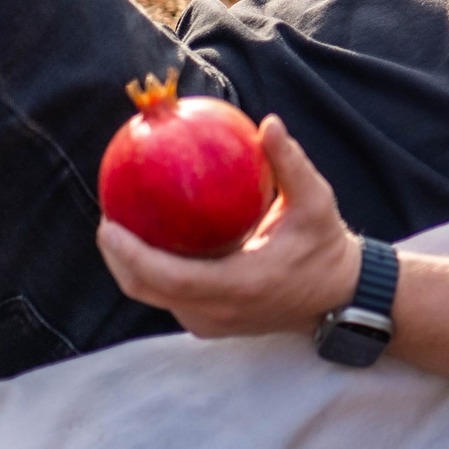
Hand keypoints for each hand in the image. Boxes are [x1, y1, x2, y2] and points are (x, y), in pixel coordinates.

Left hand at [98, 117, 363, 337]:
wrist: (340, 295)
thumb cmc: (326, 246)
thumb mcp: (317, 202)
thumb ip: (291, 164)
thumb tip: (268, 124)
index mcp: (241, 284)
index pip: (169, 277)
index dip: (131, 255)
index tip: (109, 224)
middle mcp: (220, 311)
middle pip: (146, 290)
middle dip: (116, 258)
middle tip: (108, 220)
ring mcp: (213, 322)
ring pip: (153, 297)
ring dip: (130, 266)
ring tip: (121, 228)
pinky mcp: (210, 324)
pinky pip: (168, 299)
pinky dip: (151, 274)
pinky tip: (149, 244)